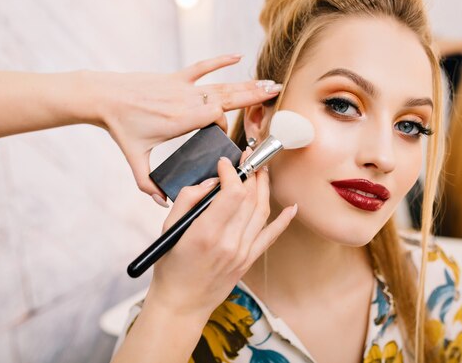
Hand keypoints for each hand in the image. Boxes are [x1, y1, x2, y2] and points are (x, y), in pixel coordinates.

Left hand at [88, 54, 281, 204]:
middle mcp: (186, 101)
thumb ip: (147, 183)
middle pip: (227, 97)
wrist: (103, 97)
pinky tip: (237, 56)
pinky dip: (220, 61)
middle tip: (277, 92)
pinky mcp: (175, 77)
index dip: (223, 124)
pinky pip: (202, 66)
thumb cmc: (120, 127)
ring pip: (220, 84)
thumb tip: (161, 203)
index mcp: (181, 120)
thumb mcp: (135, 158)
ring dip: (245, 83)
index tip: (220, 132)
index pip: (215, 117)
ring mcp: (182, 86)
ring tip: (268, 82)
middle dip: (253, 96)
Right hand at [144, 151, 296, 316]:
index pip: (232, 193)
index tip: (225, 163)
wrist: (182, 303)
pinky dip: (284, 220)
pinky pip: (271, 236)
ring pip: (262, 211)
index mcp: (206, 232)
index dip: (232, 172)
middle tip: (247, 158)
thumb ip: (188, 199)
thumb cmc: (171, 267)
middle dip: (250, 172)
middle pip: (250, 198)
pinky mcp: (249, 260)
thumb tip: (211, 182)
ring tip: (261, 170)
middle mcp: (229, 243)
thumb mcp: (168, 228)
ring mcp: (242, 253)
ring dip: (264, 187)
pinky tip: (292, 207)